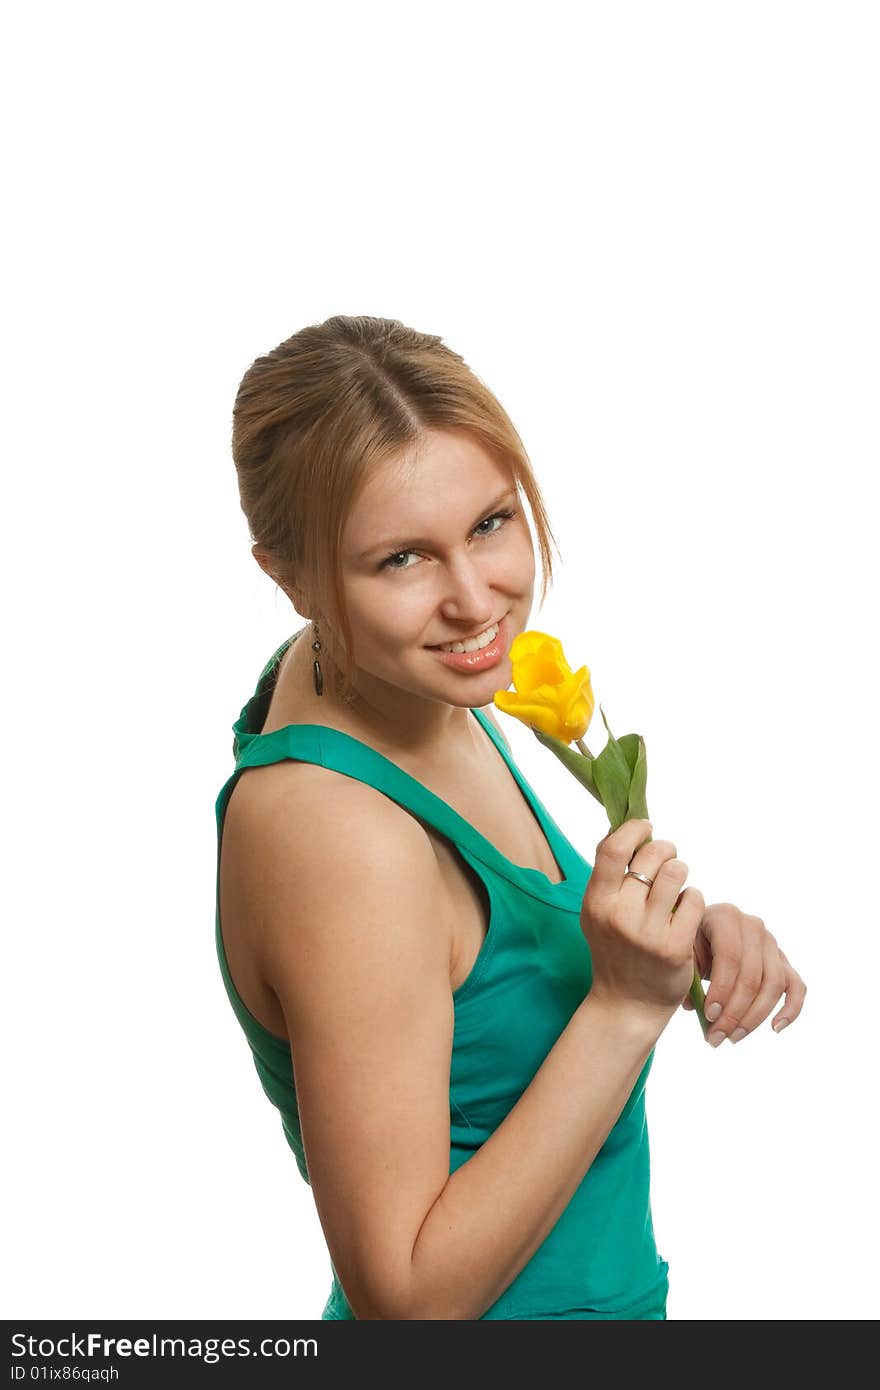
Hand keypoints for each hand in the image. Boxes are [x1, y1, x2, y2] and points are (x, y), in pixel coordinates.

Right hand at [580, 819, 705, 1019]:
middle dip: (666, 850)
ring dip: (681, 871)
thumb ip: (607, 875)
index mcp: (596, 902)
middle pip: (652, 856)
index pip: (613, 849)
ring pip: (677, 872)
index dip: (633, 829)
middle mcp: (619, 915)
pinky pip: (694, 899)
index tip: (646, 826)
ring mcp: (647, 932)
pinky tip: (686, 910)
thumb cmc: (615, 949)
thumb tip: (621, 827)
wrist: (627, 1004)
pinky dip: (693, 898)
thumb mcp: (599, 912)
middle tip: (668, 858)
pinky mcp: (674, 947)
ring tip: (678, 883)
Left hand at [681, 902, 807, 1045]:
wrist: (703, 937)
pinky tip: (775, 1028)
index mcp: (725, 916)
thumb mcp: (682, 952)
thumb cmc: (689, 946)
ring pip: (774, 985)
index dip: (721, 989)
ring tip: (732, 1037)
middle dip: (734, 1011)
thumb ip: (687, 974)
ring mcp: (772, 943)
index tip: (708, 1015)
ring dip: (754, 1017)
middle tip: (716, 1036)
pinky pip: (796, 987)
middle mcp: (753, 926)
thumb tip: (695, 1007)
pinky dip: (791, 1009)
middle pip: (752, 975)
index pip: (730, 956)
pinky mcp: (783, 962)